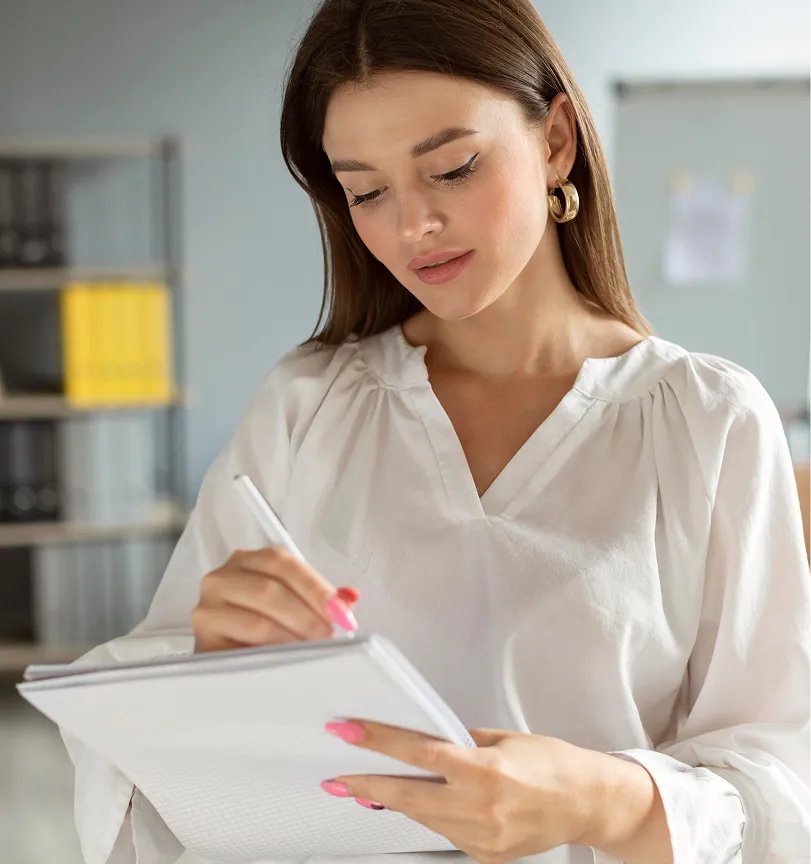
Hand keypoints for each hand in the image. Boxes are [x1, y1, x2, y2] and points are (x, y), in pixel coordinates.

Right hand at [192, 547, 358, 651]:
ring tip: (315, 649)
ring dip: (292, 636)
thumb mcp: (296, 608)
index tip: (340, 611)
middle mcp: (223, 576)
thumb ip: (321, 601)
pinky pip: (242, 644)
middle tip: (331, 636)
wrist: (230, 663)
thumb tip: (350, 598)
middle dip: (307, 615)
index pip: (282, 563)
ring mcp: (208, 606)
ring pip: (257, 618)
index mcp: (249, 560)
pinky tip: (288, 659)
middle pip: (269, 589)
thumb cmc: (265, 628)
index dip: (314, 586)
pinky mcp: (203, 638)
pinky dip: (271, 650)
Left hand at [319, 719, 607, 863]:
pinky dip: (427, 817)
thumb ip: (459, 742)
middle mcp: (481, 807)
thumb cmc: (552, 762)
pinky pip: (444, 833)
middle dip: (367, 784)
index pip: (418, 752)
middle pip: (408, 795)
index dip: (378, 741)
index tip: (348, 731)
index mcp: (485, 770)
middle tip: (337, 778)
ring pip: (422, 818)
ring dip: (393, 801)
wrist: (589, 802)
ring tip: (366, 787)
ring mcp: (482, 838)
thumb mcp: (502, 739)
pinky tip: (416, 803)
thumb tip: (423, 741)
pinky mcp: (486, 856)